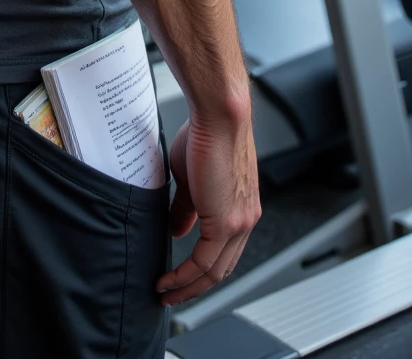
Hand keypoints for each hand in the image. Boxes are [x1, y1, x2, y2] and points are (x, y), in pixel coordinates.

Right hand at [156, 109, 260, 305]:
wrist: (219, 115)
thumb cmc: (207, 132)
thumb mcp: (193, 177)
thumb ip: (188, 207)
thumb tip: (179, 229)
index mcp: (241, 208)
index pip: (224, 251)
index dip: (202, 269)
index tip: (181, 277)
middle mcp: (245, 219)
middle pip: (221, 269)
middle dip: (194, 288)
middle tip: (171, 295)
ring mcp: (239, 223)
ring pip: (214, 272)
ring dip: (187, 288)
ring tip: (165, 293)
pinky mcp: (226, 222)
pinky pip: (203, 262)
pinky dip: (184, 276)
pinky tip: (168, 280)